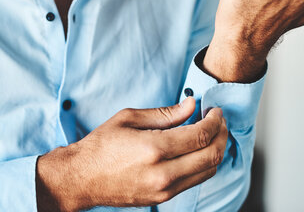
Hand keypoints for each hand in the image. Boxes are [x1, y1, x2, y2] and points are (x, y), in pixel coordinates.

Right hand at [36, 98, 227, 210]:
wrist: (82, 178)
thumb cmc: (101, 145)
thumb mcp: (129, 118)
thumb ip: (165, 113)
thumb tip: (191, 104)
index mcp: (153, 148)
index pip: (199, 135)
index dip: (214, 121)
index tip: (216, 111)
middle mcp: (162, 173)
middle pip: (210, 155)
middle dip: (221, 134)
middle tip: (219, 120)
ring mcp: (164, 190)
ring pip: (207, 171)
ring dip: (216, 150)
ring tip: (212, 134)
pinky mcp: (162, 199)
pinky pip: (194, 181)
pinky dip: (203, 164)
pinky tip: (198, 151)